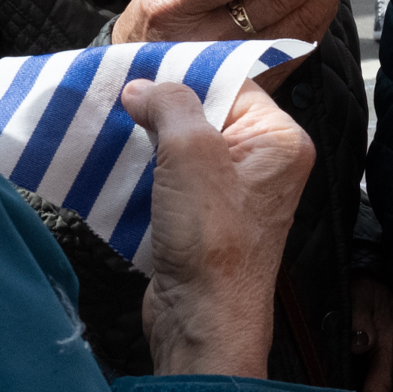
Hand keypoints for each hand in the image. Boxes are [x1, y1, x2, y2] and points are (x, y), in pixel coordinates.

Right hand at [125, 77, 313, 379]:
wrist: (202, 321)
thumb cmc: (210, 240)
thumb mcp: (190, 153)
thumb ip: (170, 105)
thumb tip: (143, 88)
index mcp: (279, 140)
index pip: (234, 84)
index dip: (186, 75)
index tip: (140, 69)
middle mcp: (265, 164)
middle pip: (208, 113)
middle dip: (163, 107)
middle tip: (121, 98)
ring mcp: (235, 194)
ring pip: (186, 146)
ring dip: (150, 139)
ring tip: (112, 126)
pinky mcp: (205, 220)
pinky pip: (175, 179)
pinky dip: (148, 170)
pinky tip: (117, 163)